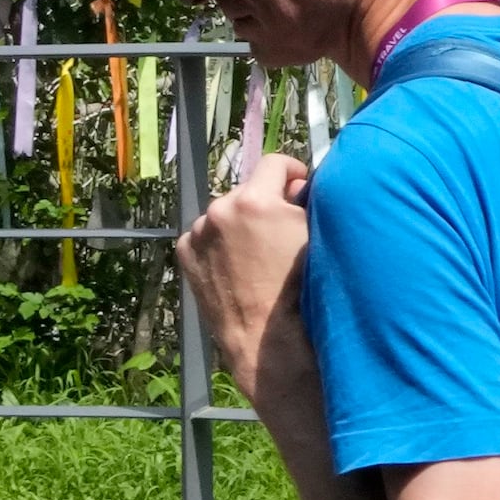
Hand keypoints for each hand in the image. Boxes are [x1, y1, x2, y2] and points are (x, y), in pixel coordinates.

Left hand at [178, 153, 314, 379]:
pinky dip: (219, 242)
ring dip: (240, 222)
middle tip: (279, 230)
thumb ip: (305, 201)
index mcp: (253, 200)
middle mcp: (219, 209)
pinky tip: (235, 264)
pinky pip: (206, 235)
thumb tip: (295, 187)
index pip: (275, 163)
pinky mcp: (185, 253)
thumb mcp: (314, 236)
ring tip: (256, 252)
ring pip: (225, 213)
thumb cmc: (299, 288)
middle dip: (264, 203)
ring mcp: (197, 232)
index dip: (293, 171)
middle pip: (248, 189)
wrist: (265, 336)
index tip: (299, 186)